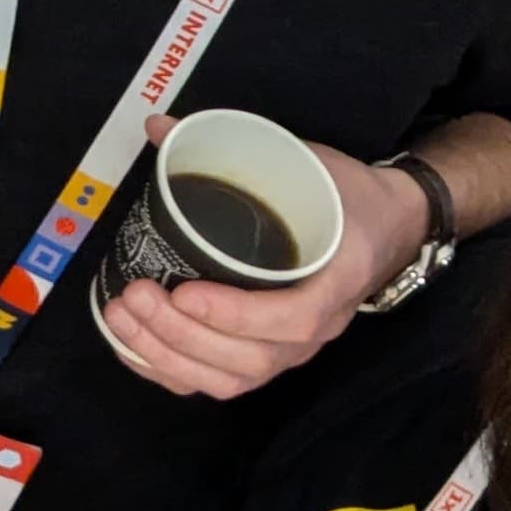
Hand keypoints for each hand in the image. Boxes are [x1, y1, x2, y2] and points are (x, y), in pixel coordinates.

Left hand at [97, 131, 429, 400]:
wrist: (388, 227)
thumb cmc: (345, 195)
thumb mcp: (308, 160)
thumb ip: (239, 145)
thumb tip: (159, 126)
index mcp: (339, 279)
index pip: (293, 318)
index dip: (237, 314)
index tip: (185, 291)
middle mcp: (319, 330)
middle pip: (251, 360)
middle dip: (182, 334)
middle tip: (134, 295)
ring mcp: (294, 351)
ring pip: (230, 380)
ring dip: (169, 355)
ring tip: (122, 317)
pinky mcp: (270, 357)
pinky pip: (220, 383)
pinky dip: (173, 373)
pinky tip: (134, 349)